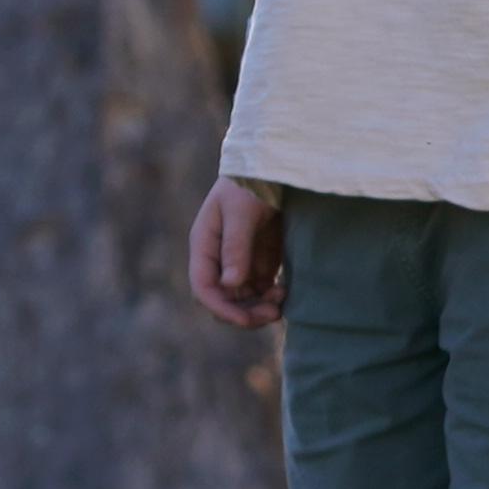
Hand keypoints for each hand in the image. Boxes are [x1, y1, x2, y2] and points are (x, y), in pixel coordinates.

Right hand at [184, 179, 285, 328]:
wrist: (272, 167)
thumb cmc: (250, 183)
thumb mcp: (241, 212)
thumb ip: (235, 247)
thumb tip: (230, 284)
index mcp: (204, 245)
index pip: (203, 288)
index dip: (221, 308)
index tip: (245, 320)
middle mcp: (218, 259)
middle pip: (222, 300)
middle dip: (244, 313)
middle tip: (274, 312)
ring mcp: (239, 262)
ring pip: (242, 300)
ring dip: (260, 307)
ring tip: (282, 299)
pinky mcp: (259, 262)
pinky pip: (260, 291)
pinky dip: (271, 297)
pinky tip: (285, 290)